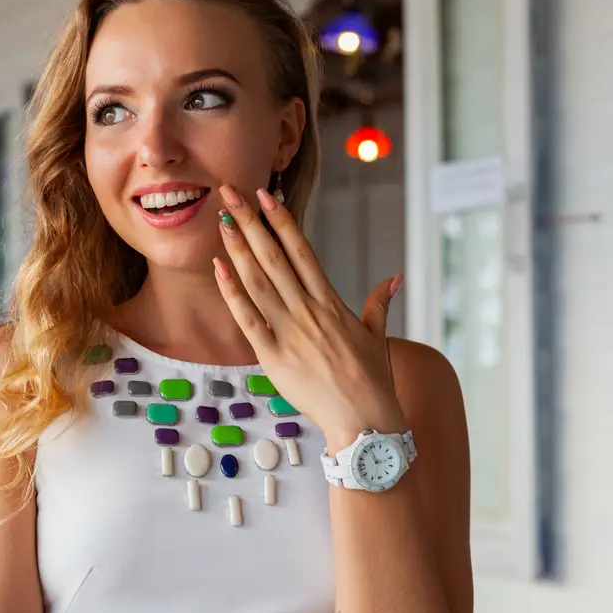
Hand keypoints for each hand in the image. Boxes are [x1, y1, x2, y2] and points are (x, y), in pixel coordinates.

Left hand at [213, 185, 405, 449]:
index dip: (282, 220)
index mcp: (331, 301)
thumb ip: (380, 302)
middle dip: (250, 221)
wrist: (364, 421)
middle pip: (273, 256)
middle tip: (230, 192)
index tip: (265, 195)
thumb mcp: (378, 335)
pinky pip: (248, 318)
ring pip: (258, 281)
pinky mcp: (273, 356)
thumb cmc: (372, 380)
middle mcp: (309, 310)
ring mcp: (290, 332)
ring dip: (237, 248)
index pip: (302, 250)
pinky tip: (218, 267)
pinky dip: (231, 292)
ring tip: (221, 219)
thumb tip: (394, 277)